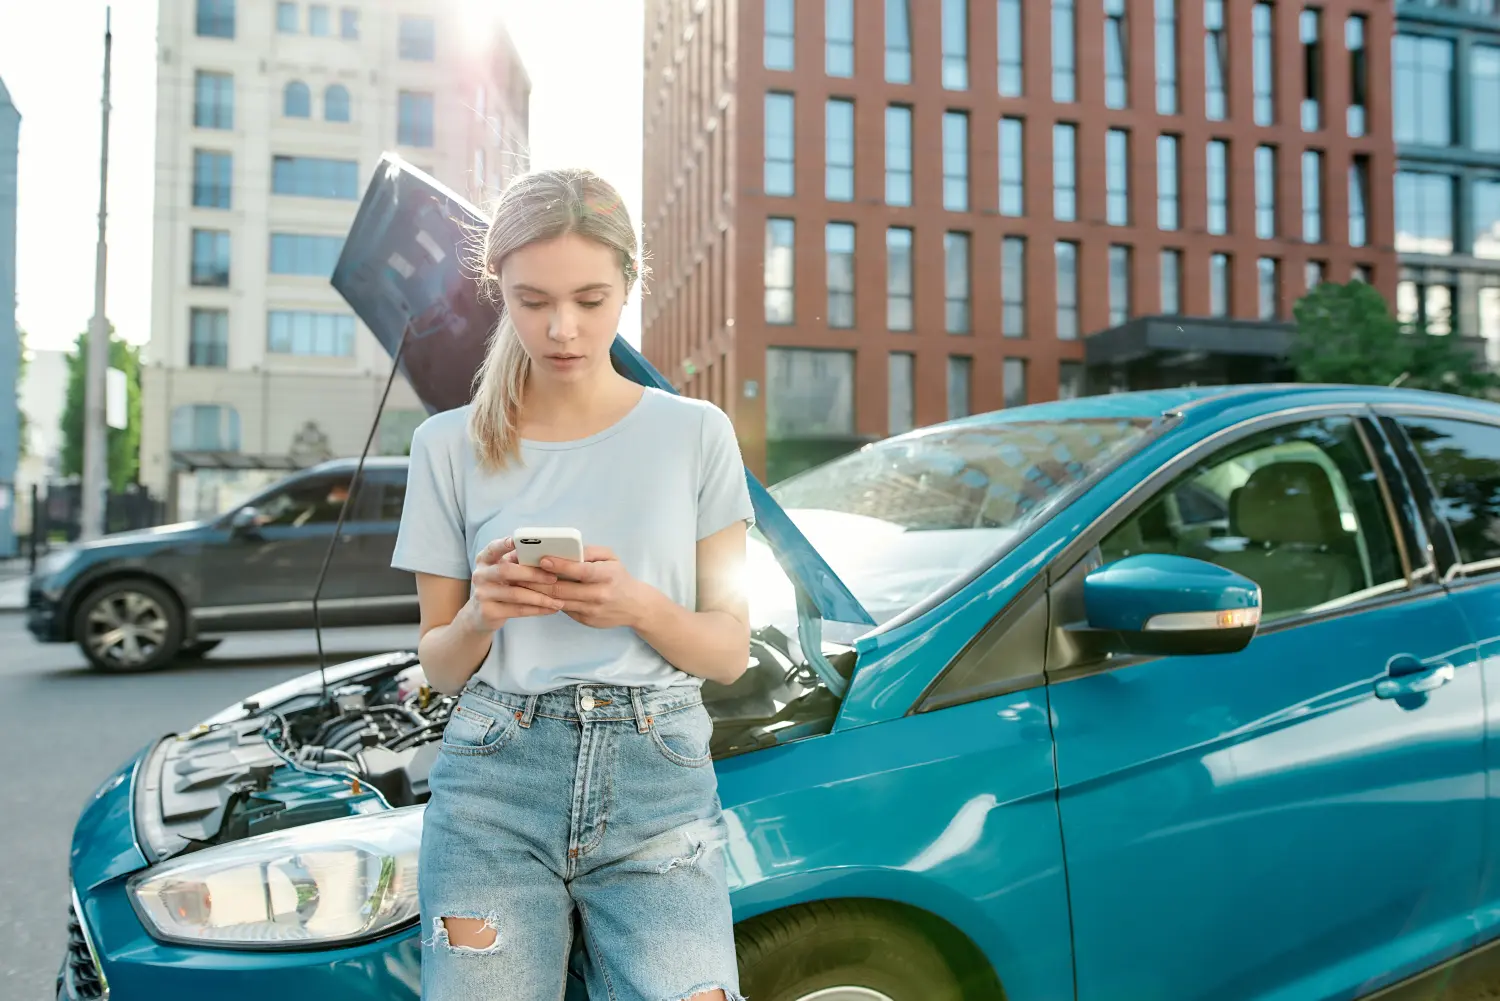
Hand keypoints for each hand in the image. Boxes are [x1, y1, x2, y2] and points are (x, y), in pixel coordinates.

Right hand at [463, 538, 565, 631]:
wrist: (481, 615)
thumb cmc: (500, 586)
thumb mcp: (504, 570)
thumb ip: (518, 561)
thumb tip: (546, 553)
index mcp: (484, 560)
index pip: (493, 548)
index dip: (504, 544)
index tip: (516, 540)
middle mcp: (480, 575)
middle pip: (506, 571)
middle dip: (532, 574)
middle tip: (553, 578)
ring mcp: (482, 594)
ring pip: (515, 594)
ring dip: (540, 597)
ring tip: (558, 601)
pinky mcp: (488, 612)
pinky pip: (518, 610)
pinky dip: (537, 610)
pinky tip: (551, 609)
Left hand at [529, 546, 648, 629]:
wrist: (635, 606)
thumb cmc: (619, 577)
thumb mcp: (611, 558)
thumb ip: (590, 552)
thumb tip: (566, 548)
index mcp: (607, 575)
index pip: (581, 571)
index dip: (561, 565)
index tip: (543, 559)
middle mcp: (599, 594)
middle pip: (563, 588)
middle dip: (538, 580)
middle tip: (520, 572)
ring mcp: (591, 610)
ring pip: (558, 601)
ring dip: (537, 592)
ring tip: (520, 583)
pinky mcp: (584, 620)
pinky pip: (562, 609)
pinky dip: (547, 601)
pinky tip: (534, 594)